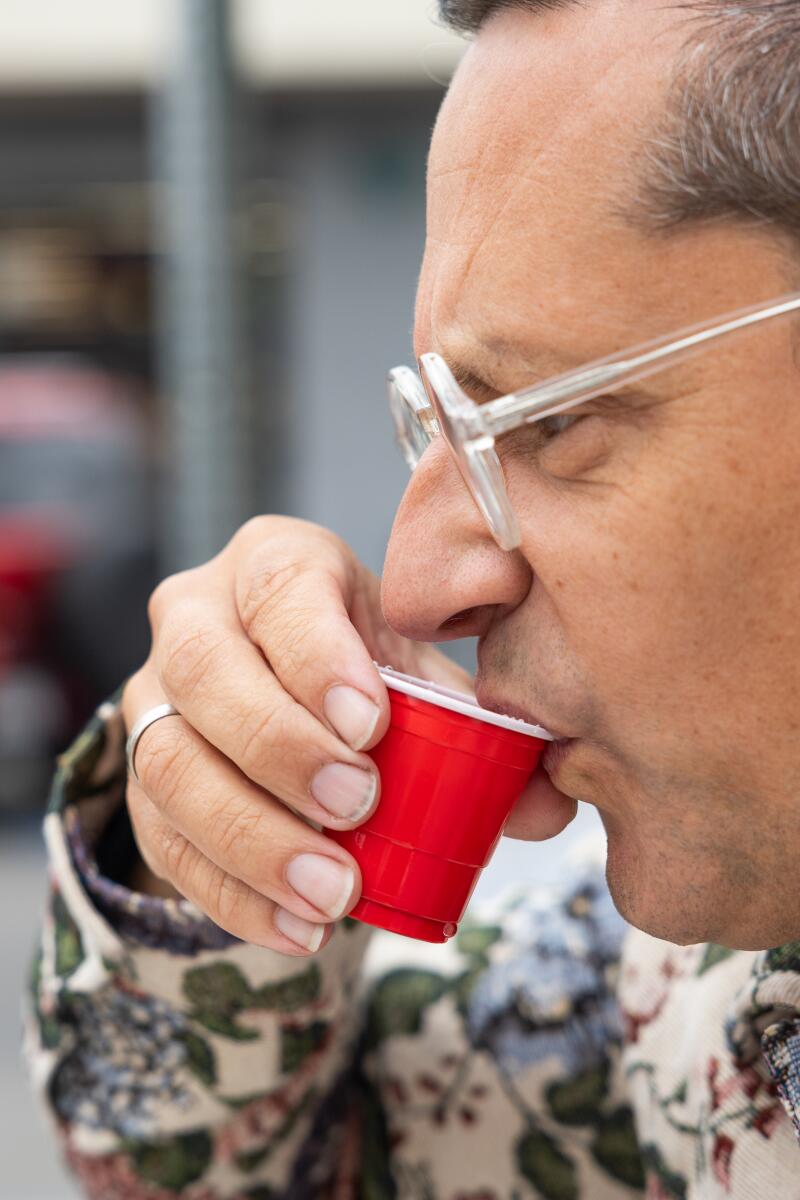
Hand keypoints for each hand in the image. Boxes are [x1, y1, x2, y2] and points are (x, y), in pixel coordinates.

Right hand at [122, 516, 469, 954]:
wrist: (286, 689)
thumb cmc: (364, 667)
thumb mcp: (419, 670)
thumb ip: (484, 726)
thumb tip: (546, 805)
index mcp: (275, 565)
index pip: (280, 589)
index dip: (317, 656)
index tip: (372, 726)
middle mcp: (195, 617)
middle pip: (204, 671)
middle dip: (279, 747)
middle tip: (357, 808)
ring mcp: (155, 699)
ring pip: (167, 762)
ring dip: (251, 836)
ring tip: (333, 891)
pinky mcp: (141, 777)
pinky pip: (163, 839)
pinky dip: (230, 893)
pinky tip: (298, 927)